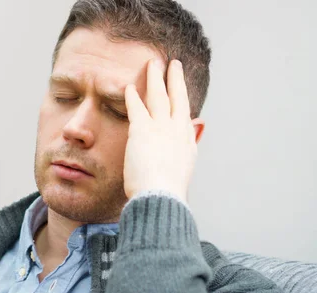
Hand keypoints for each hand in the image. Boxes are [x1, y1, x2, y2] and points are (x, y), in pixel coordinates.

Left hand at [123, 59, 197, 204]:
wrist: (161, 195)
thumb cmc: (168, 190)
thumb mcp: (184, 165)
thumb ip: (189, 143)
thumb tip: (197, 126)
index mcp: (187, 141)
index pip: (184, 112)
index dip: (182, 97)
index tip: (179, 85)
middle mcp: (178, 129)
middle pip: (177, 96)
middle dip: (174, 78)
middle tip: (172, 63)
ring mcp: (161, 127)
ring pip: (158, 95)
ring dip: (155, 77)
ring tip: (152, 64)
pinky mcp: (143, 130)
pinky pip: (136, 107)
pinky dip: (132, 96)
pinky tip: (128, 87)